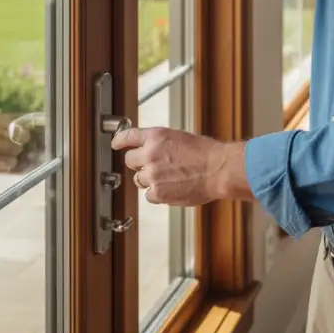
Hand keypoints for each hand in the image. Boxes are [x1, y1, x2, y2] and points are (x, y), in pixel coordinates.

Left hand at [111, 126, 251, 206]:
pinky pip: (149, 195)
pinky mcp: (158, 193)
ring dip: (149, 179)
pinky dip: (157, 194)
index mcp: (156, 136)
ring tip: (168, 177)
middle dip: (138, 163)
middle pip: (129, 161)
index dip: (119, 141)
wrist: (218, 169)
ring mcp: (153, 175)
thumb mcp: (180, 138)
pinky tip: (171, 188)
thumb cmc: (205, 153)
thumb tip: (150, 149)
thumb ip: (161, 143)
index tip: (116, 144)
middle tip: (151, 165)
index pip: (128, 136)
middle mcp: (150, 154)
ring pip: (138, 180)